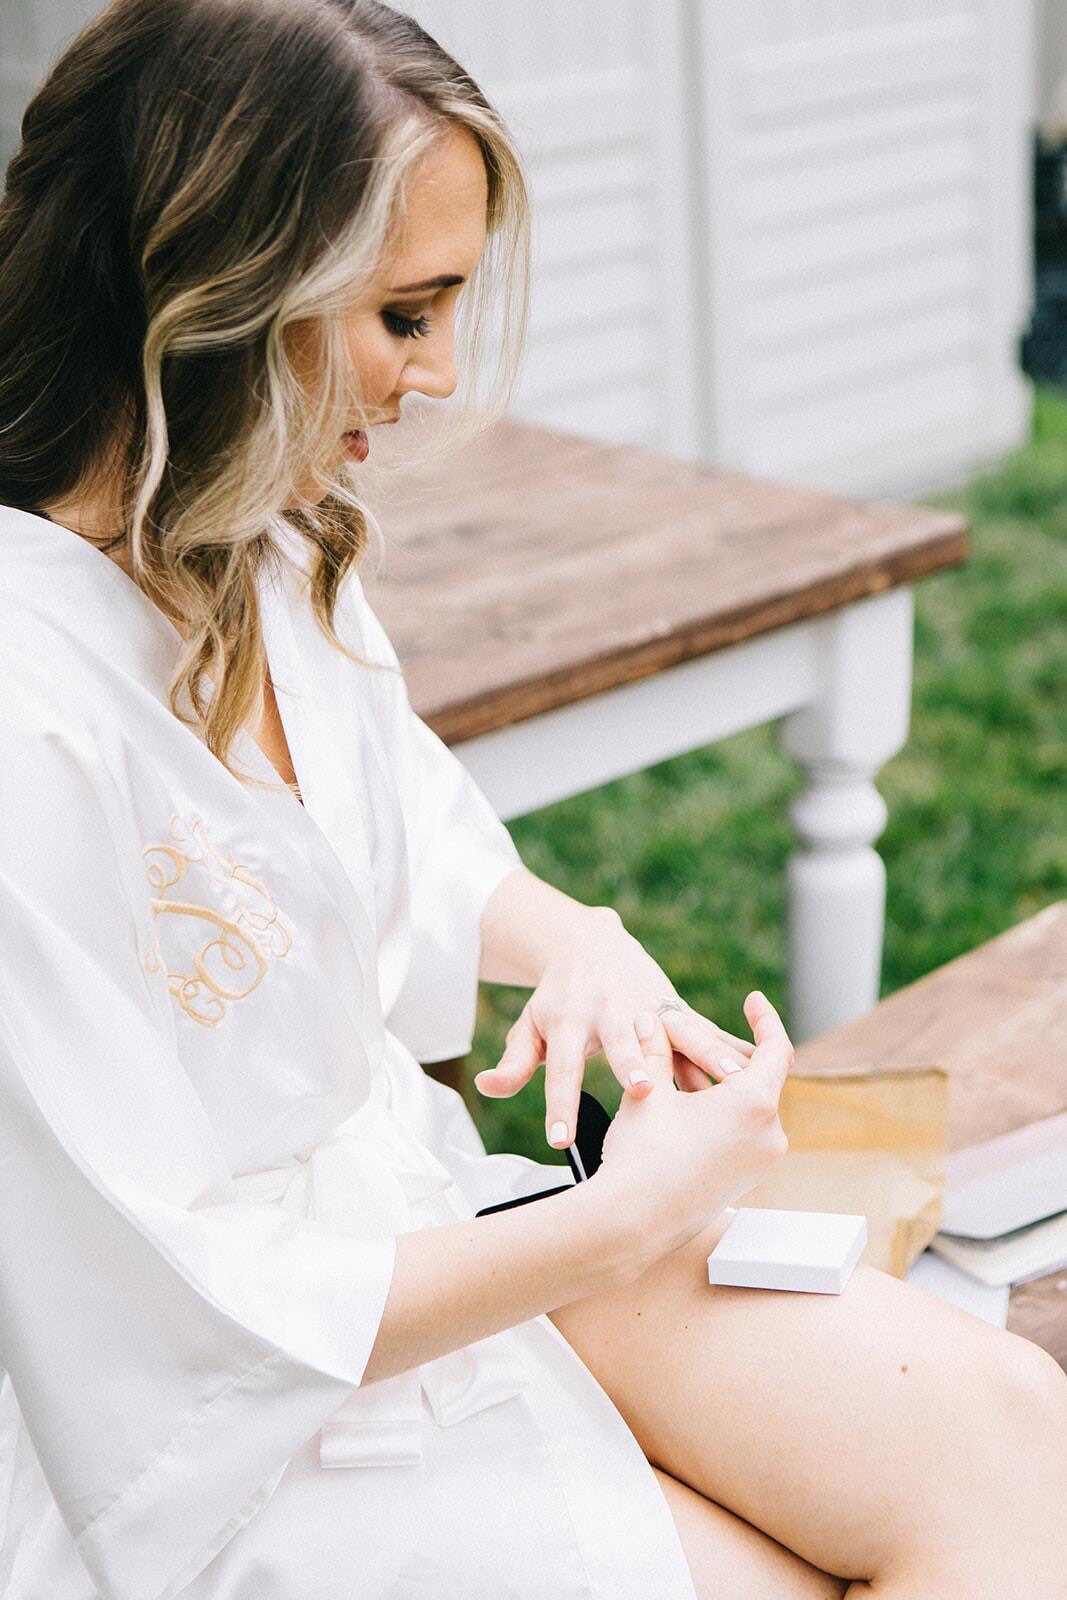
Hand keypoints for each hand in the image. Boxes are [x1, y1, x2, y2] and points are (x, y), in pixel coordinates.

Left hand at [473, 908, 756, 1148]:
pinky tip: (760, 1070)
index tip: (558, 1140)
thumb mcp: (531, 1025)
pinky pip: (706, 1031)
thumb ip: (515, 1062)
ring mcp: (647, 1006)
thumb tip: (488, 1088)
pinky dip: (731, 1047)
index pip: (559, 1067)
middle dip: (632, 1063)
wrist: (589, 942)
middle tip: (643, 1092)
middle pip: (622, 1040)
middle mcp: (610, 1011)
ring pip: (677, 1034)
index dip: (558, 1103)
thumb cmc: (557, 997)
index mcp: (569, 1021)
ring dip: (702, 1057)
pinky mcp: (676, 1007)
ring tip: (727, 1084)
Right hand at [593, 990, 793, 1265]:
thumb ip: (655, 1048)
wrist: (633, 1221)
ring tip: (678, 1080)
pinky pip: (744, 1134)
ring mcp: (761, 1162)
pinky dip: (723, 1115)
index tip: (752, 1000)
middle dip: (722, 1058)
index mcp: (755, 1104)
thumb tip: (650, 1019)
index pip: (777, 1048)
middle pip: (758, 1079)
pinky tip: (684, 1112)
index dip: (765, 1019)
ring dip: (720, 1088)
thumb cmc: (642, 1155)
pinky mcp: (747, 1181)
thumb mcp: (647, 1090)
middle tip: (686, 1045)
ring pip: (749, 1108)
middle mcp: (770, 1134)